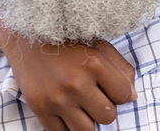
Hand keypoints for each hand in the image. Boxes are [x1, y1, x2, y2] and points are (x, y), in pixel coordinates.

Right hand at [3, 36, 137, 130]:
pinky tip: (65, 109)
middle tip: (96, 98)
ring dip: (88, 121)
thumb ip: (121, 69)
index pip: (124, 96)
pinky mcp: (39, 108)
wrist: (27, 38)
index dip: (122, 94)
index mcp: (94, 64)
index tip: (112, 89)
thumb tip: (132, 97)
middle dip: (106, 109)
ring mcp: (56, 98)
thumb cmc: (69, 41)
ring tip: (82, 107)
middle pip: (108, 116)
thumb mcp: (100, 46)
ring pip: (86, 130)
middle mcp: (76, 83)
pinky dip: (66, 125)